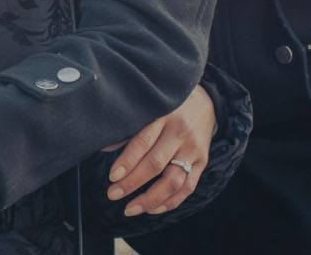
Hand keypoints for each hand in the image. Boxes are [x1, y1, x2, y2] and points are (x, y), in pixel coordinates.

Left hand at [105, 85, 215, 215]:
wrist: (206, 102)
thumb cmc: (168, 105)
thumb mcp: (149, 107)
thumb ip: (130, 127)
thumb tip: (104, 147)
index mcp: (163, 116)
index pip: (143, 142)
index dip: (127, 162)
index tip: (112, 177)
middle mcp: (180, 134)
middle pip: (156, 164)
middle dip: (132, 183)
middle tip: (112, 195)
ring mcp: (193, 150)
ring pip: (173, 181)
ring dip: (150, 199)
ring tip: (130, 208)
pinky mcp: (203, 162)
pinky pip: (188, 187)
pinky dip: (170, 202)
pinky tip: (152, 209)